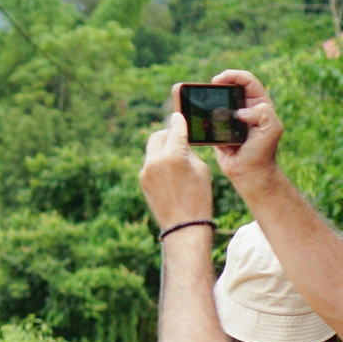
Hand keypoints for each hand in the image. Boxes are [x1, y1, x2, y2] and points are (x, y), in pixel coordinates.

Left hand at [140, 112, 215, 228]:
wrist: (183, 225)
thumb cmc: (199, 197)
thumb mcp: (200, 169)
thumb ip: (187, 151)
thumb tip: (180, 142)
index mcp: (173, 156)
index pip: (175, 130)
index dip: (178, 122)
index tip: (178, 116)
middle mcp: (155, 161)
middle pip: (157, 136)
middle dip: (167, 134)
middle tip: (177, 136)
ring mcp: (145, 171)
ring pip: (152, 150)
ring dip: (163, 148)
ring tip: (176, 157)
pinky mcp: (142, 181)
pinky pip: (150, 164)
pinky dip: (159, 162)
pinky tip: (170, 171)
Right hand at [206, 70, 284, 189]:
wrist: (249, 173)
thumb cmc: (262, 152)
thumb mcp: (271, 129)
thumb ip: (262, 113)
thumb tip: (241, 111)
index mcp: (259, 104)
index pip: (247, 81)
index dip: (233, 76)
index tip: (219, 80)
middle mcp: (245, 108)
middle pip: (230, 88)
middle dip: (219, 85)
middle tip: (209, 88)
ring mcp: (231, 119)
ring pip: (218, 103)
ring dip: (210, 102)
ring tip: (203, 103)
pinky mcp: (219, 129)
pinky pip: (209, 118)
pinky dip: (204, 117)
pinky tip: (201, 119)